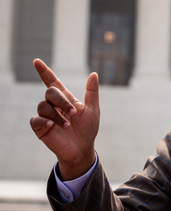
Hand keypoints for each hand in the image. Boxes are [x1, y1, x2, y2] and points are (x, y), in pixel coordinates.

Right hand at [29, 59, 99, 179]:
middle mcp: (54, 105)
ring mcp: (46, 116)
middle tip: (74, 112)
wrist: (83, 149)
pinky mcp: (41, 128)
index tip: (36, 61)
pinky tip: (53, 126)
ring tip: (67, 126)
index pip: (52, 82)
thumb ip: (92, 92)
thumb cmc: (88, 129)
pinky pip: (36, 120)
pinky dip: (44, 121)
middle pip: (50, 93)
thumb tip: (94, 74)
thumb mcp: (93, 110)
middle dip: (62, 101)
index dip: (44, 72)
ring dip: (57, 115)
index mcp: (65, 99)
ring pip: (43, 106)